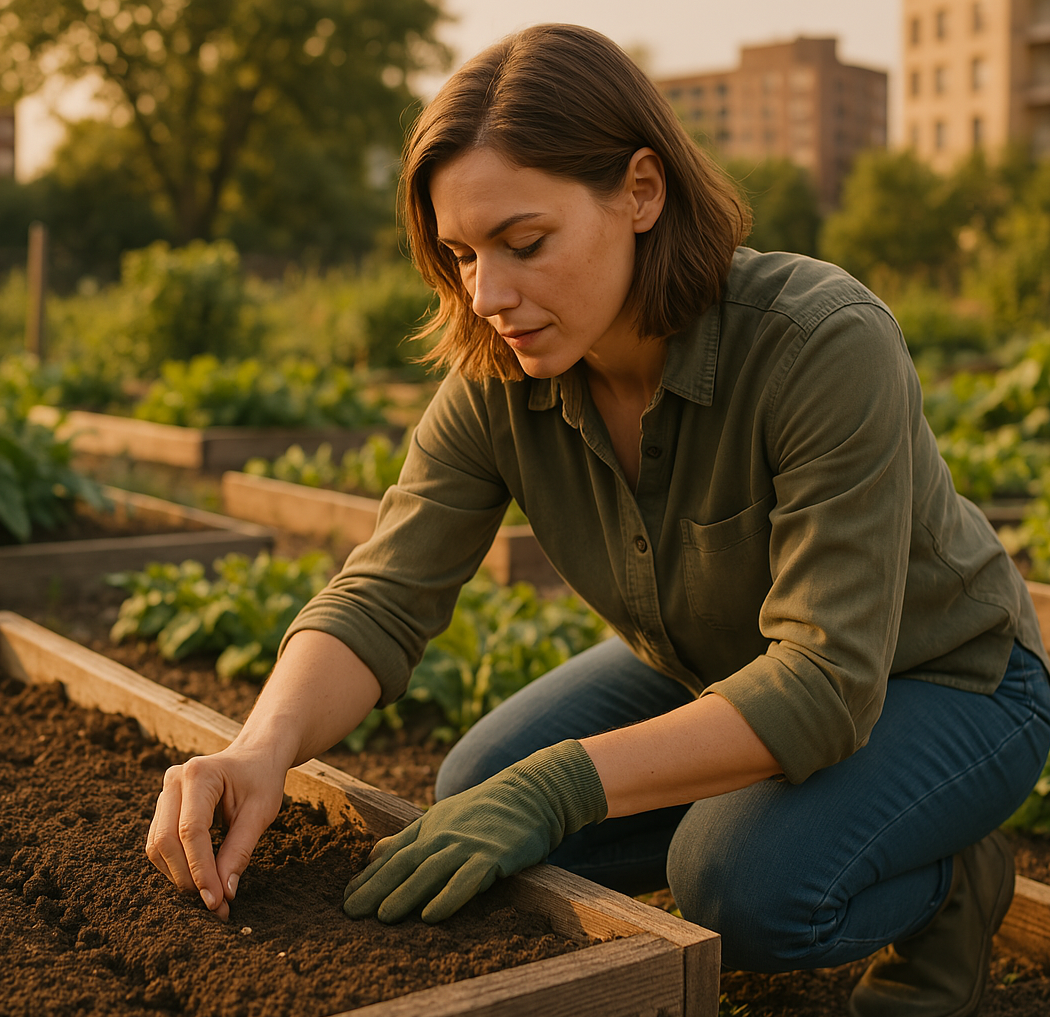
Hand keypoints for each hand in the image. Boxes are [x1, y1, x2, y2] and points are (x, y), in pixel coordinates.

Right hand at [145, 747, 286, 920]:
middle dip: (186, 877)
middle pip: (165, 840)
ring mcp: (165, 792)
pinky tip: (199, 877)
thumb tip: (224, 893)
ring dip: (179, 875)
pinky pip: (159, 843)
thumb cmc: (261, 779)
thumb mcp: (261, 812)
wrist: (256, 756)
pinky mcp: (164, 807)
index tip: (216, 900)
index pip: (191, 831)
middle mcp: (174, 780)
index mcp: (199, 774)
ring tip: (209, 893)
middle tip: (213, 904)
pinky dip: (176, 865)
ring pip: (157, 845)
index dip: (200, 870)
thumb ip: (240, 851)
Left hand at [343, 740, 606, 923]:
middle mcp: (443, 834)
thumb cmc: (487, 810)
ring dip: (405, 893)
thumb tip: (373, 853)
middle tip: (351, 913)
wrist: (531, 792)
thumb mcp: (444, 817)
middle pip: (404, 863)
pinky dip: (449, 896)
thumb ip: (409, 837)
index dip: (368, 877)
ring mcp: (468, 844)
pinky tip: (432, 915)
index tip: (346, 900)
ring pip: (430, 871)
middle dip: (376, 888)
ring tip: (383, 917)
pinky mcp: (493, 855)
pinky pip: (468, 879)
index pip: (393, 854)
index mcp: (430, 826)